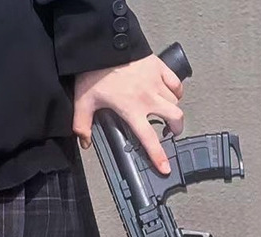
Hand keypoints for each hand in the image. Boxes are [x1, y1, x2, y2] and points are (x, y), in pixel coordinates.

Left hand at [73, 55, 184, 174]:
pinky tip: (171, 93)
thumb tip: (85, 143)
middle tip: (172, 133)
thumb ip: (82, 126)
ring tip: (168, 114)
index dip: (158, 155)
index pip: (149, 138)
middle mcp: (149, 98)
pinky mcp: (159, 67)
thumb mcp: (83, 103)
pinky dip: (177, 90)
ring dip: (174, 110)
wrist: (103, 45)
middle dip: (177, 128)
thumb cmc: (94, 74)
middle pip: (175, 117)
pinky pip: (176, 81)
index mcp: (132, 110)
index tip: (165, 167)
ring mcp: (156, 81)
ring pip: (176, 100)